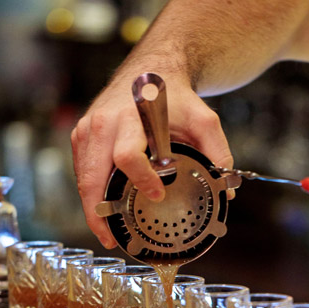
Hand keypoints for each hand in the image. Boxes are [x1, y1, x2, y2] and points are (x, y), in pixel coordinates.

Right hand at [71, 69, 233, 248]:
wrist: (149, 70)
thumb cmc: (172, 96)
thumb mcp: (203, 119)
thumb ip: (218, 152)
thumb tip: (228, 189)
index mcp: (130, 116)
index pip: (127, 154)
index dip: (140, 178)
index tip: (156, 194)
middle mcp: (103, 123)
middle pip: (92, 174)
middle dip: (99, 209)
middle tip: (111, 237)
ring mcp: (87, 129)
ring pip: (82, 177)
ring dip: (90, 207)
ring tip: (104, 232)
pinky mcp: (81, 136)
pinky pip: (80, 171)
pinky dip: (88, 193)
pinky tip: (99, 211)